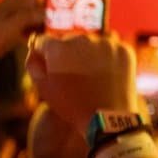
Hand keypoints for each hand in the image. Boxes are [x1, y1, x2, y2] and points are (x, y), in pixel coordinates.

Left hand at [0, 0, 84, 59]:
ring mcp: (20, 12)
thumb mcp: (18, 22)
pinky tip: (53, 37)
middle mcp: (24, 0)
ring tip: (72, 24)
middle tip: (82, 4)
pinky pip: (38, 23)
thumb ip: (39, 15)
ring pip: (45, 11)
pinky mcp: (18, 25)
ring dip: (58, 16)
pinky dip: (47, 28)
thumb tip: (56, 14)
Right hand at [25, 33, 139, 135]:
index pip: (43, 41)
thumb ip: (33, 63)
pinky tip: (105, 75)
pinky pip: (110, 49)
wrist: (108, 118)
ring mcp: (106, 43)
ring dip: (88, 54)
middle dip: (67, 53)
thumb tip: (35, 48)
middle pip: (68, 40)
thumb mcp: (43, 87)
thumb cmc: (72, 105)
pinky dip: (107, 58)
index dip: (43, 55)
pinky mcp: (124, 49)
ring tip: (91, 77)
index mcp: (58, 48)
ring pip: (91, 43)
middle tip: (73, 76)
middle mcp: (82, 39)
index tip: (49, 67)